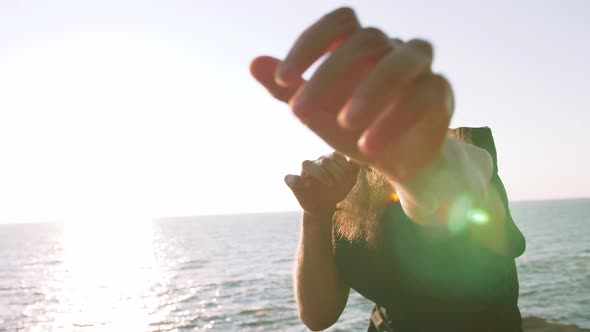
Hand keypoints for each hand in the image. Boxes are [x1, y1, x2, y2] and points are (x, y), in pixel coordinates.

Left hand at [250, 7, 453, 183]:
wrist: (395, 161)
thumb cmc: (352, 128)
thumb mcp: (316, 112)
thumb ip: (288, 90)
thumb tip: (254, 63)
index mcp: (360, 46)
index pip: (338, 23)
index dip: (309, 44)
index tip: (282, 80)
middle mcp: (391, 48)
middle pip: (366, 39)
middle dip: (329, 74)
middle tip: (298, 113)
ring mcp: (420, 68)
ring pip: (401, 62)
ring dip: (370, 92)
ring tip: (344, 125)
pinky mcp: (439, 94)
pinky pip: (422, 97)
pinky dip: (392, 122)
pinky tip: (367, 148)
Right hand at [285, 152, 359, 217]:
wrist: (324, 207)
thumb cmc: (335, 192)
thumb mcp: (348, 183)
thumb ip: (353, 170)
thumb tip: (356, 160)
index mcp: (328, 160)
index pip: (336, 155)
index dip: (345, 166)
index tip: (351, 179)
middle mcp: (315, 163)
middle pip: (325, 159)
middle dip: (336, 171)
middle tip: (341, 183)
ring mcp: (304, 173)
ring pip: (307, 164)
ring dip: (321, 173)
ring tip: (330, 184)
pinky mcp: (295, 184)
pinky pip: (289, 178)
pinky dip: (293, 180)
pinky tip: (303, 184)